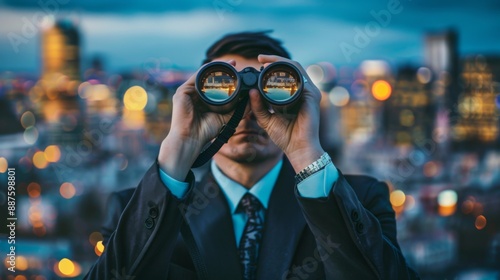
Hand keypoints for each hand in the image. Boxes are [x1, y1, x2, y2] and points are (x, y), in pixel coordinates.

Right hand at [158, 60, 235, 180]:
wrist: (192, 139)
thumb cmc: (206, 131)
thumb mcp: (225, 118)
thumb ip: (237, 110)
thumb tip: (251, 102)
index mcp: (203, 99)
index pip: (215, 84)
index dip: (226, 77)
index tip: (238, 71)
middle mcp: (194, 94)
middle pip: (208, 77)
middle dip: (221, 69)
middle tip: (234, 63)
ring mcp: (187, 92)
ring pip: (202, 75)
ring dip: (215, 68)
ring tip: (228, 64)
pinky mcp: (182, 92)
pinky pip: (195, 78)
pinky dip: (205, 72)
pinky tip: (215, 68)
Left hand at [249, 55, 324, 171]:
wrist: (298, 148)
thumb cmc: (285, 136)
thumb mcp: (266, 119)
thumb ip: (258, 106)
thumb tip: (251, 91)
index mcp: (293, 96)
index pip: (285, 75)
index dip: (272, 66)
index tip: (258, 62)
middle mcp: (303, 91)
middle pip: (291, 68)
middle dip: (275, 60)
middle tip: (260, 58)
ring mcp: (309, 92)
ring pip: (296, 67)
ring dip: (281, 62)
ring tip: (266, 62)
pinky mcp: (312, 95)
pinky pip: (301, 76)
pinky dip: (288, 70)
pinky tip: (276, 71)